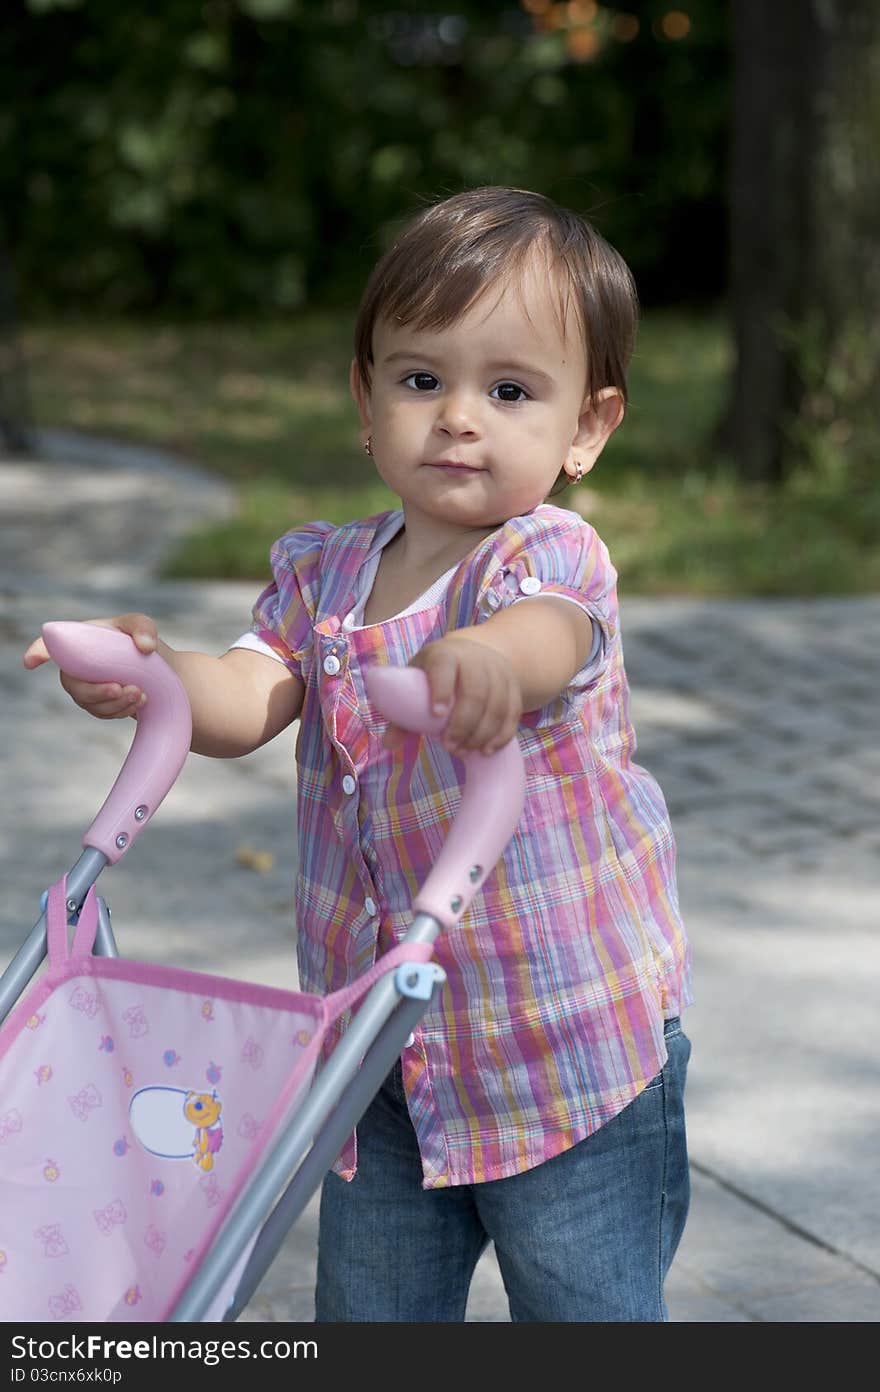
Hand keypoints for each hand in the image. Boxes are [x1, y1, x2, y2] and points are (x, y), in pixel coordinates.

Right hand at [23, 613, 158, 718]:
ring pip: (89, 703)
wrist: (155, 669)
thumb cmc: (139, 641)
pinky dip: (122, 710)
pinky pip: (103, 713)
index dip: (38, 652)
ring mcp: (86, 687)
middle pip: (72, 684)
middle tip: (120, 688)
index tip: (31, 661)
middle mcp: (76, 665)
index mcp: (80, 640)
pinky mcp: (98, 704)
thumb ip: (143, 628)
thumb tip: (145, 647)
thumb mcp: (141, 626)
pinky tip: (141, 701)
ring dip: (114, 702)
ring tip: (140, 693)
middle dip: (95, 691)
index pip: (51, 645)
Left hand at [385, 635, 522, 756]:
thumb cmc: (438, 674)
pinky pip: (513, 713)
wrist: (476, 653)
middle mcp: (476, 660)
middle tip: (449, 747)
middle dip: (463, 724)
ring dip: (481, 734)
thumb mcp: (419, 683)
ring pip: (497, 706)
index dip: (441, 689)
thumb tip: (388, 744)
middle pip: (476, 692)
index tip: (436, 714)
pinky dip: (502, 735)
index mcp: (445, 654)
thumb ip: (402, 713)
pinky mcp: (514, 687)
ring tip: (464, 751)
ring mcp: (499, 672)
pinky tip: (487, 750)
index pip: (445, 667)